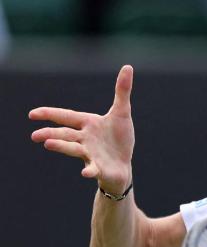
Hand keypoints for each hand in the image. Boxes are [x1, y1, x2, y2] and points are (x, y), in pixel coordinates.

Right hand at [29, 65, 135, 194]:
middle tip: (35, 136)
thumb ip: (122, 91)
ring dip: (61, 146)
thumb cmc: (119, 139)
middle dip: (50, 134)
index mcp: (87, 124)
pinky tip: (85, 173)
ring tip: (48, 144)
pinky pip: (93, 168)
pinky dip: (89, 170)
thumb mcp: (122, 113)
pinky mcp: (99, 167)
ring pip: (73, 149)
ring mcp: (90, 154)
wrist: (123, 165)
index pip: (66, 116)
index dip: (49, 114)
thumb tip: (127, 67)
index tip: (32, 114)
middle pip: (65, 134)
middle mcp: (85, 139)